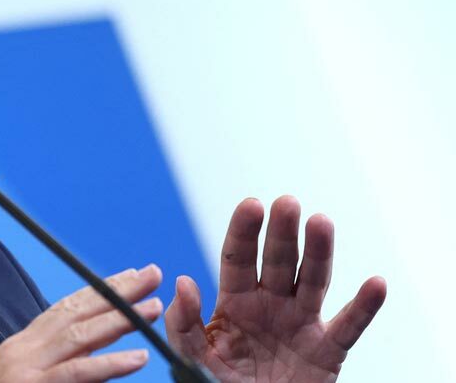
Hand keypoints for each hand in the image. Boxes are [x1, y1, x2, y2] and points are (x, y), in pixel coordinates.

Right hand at [0, 265, 163, 381]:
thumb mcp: (24, 376)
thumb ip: (58, 365)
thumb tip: (97, 358)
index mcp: (25, 344)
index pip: (67, 307)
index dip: (101, 290)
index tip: (131, 276)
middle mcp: (26, 348)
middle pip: (77, 311)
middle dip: (118, 291)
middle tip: (152, 275)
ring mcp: (29, 367)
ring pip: (80, 336)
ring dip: (120, 320)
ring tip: (153, 309)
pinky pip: (77, 374)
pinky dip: (109, 364)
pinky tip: (137, 358)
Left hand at [165, 196, 386, 381]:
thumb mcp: (194, 358)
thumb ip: (184, 324)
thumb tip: (183, 282)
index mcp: (235, 301)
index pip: (238, 258)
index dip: (244, 231)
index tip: (251, 204)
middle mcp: (271, 304)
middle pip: (279, 261)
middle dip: (282, 232)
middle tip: (287, 202)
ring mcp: (301, 324)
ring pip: (313, 281)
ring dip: (319, 252)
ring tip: (321, 222)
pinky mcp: (327, 352)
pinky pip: (348, 327)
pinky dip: (364, 307)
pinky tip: (376, 283)